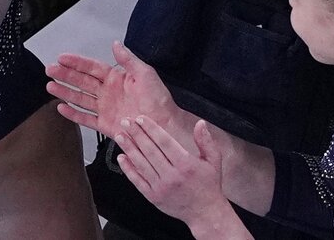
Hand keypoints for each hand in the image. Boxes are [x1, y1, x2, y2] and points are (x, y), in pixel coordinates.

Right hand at [46, 41, 183, 145]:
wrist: (165, 125)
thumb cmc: (159, 100)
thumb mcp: (145, 74)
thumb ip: (128, 60)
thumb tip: (116, 44)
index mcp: (116, 78)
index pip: (92, 67)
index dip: (76, 62)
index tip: (62, 57)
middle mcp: (108, 92)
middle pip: (81, 81)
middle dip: (65, 75)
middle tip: (50, 69)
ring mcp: (105, 108)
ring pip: (79, 98)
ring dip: (64, 92)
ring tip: (50, 86)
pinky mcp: (105, 124)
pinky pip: (85, 118)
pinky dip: (73, 113)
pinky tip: (61, 107)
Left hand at [116, 117, 248, 238]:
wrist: (206, 213)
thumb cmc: (209, 186)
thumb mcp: (213, 162)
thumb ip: (206, 141)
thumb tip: (200, 124)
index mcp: (186, 165)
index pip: (164, 142)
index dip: (151, 129)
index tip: (141, 119)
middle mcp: (172, 176)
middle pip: (150, 150)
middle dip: (136, 134)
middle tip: (125, 122)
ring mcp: (161, 187)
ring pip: (141, 164)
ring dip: (128, 148)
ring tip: (120, 136)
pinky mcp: (153, 196)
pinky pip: (137, 180)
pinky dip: (127, 168)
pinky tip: (121, 157)